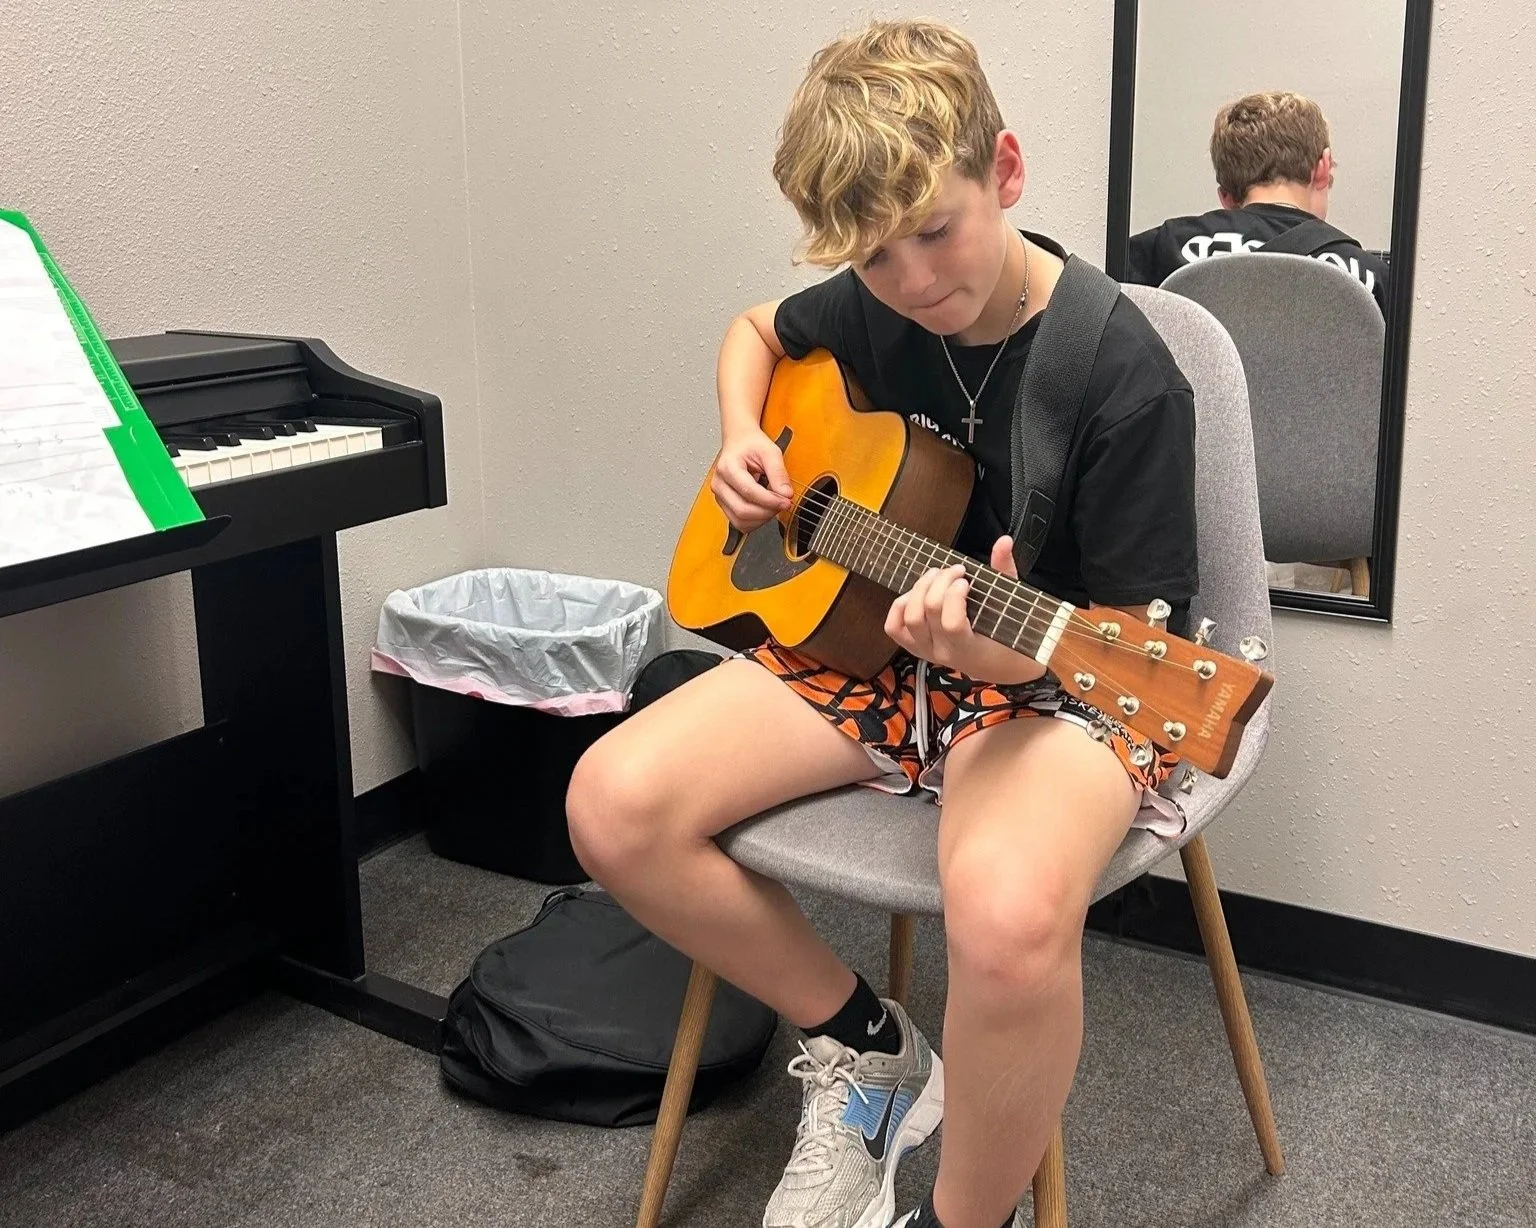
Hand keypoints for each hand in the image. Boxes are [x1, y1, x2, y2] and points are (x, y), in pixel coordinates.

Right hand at [711, 428, 791, 531]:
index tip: (786, 500)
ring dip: (761, 519)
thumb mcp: (770, 452)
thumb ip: (778, 473)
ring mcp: (719, 496)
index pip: (749, 492)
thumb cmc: (751, 444)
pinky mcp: (724, 504)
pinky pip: (739, 522)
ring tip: (773, 506)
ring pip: (740, 521)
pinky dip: (755, 521)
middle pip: (742, 510)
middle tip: (783, 504)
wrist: (739, 441)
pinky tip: (764, 509)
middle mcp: (719, 484)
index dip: (771, 500)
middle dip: (767, 512)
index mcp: (728, 468)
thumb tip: (785, 494)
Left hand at [884, 535, 1046, 683]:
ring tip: (937, 576)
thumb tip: (1003, 541)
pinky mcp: (913, 646)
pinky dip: (899, 605)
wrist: (998, 666)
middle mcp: (942, 652)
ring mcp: (924, 650)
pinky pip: (893, 627)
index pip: (951, 623)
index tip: (966, 581)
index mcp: (969, 648)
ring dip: (919, 588)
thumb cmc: (1006, 636)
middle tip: (955, 571)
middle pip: (925, 612)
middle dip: (939, 583)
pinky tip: (917, 593)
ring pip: (908, 616)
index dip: (954, 596)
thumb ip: (1004, 570)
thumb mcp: (1010, 605)